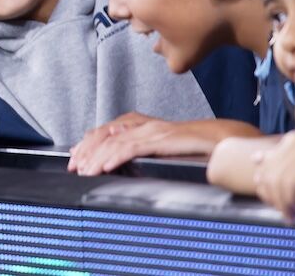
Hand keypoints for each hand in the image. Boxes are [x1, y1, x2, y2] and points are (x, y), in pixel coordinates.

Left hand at [68, 114, 248, 174]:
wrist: (221, 141)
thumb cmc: (192, 148)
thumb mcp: (159, 148)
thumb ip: (137, 151)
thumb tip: (114, 161)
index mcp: (140, 123)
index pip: (104, 131)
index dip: (86, 144)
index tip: (73, 158)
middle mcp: (142, 123)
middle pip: (104, 134)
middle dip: (86, 152)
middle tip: (74, 168)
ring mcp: (152, 130)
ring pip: (115, 141)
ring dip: (97, 157)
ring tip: (85, 171)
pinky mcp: (162, 140)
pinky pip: (133, 148)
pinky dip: (116, 156)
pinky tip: (106, 166)